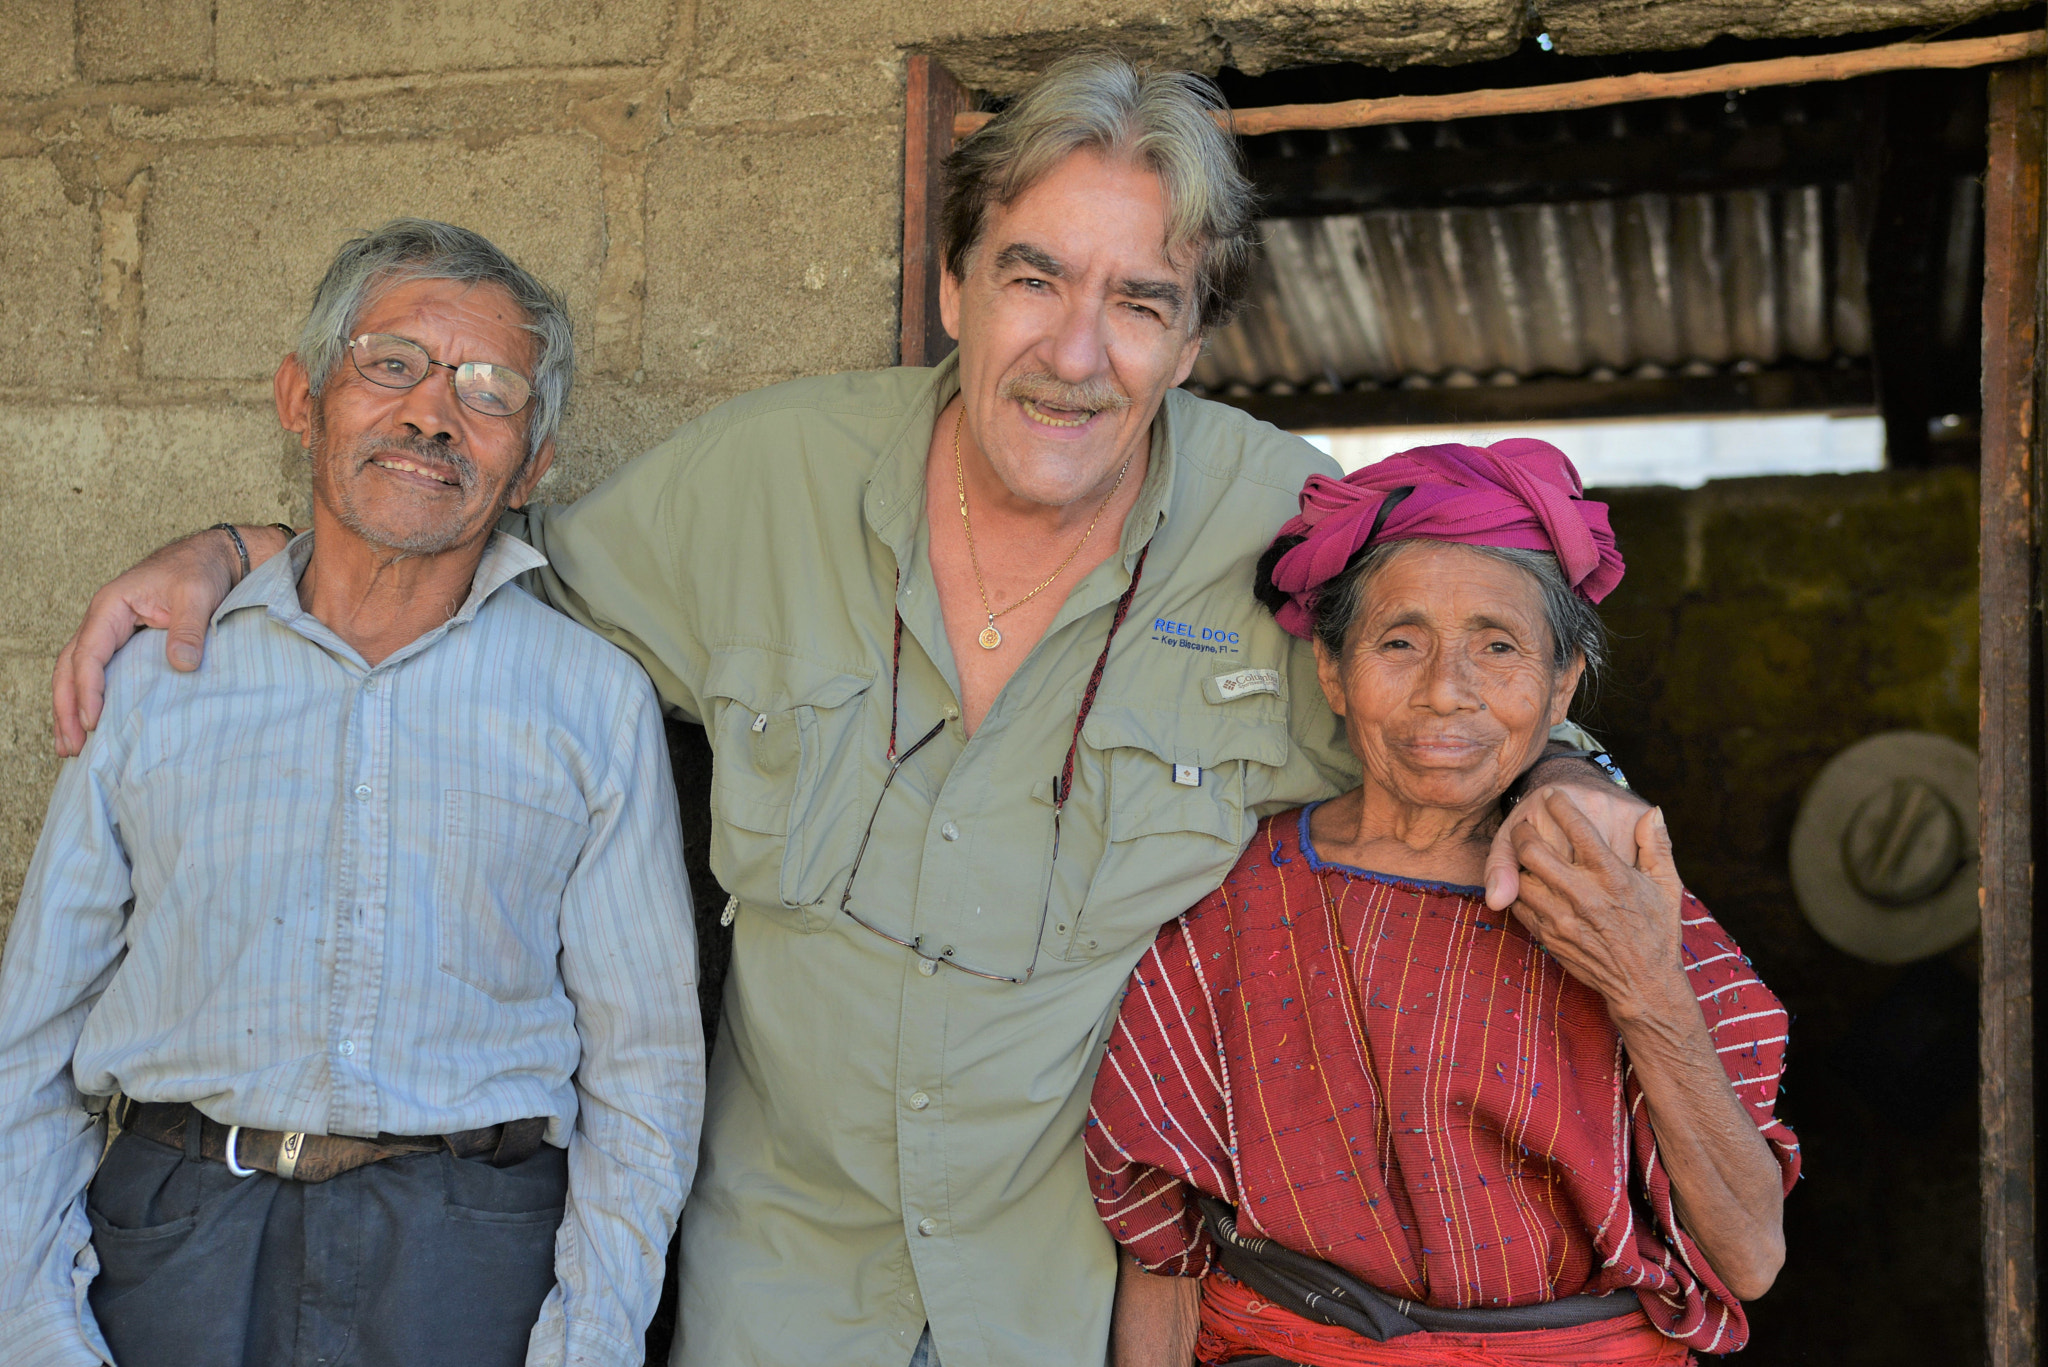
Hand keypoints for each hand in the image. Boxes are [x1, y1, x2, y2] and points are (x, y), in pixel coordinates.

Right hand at [52, 530, 245, 755]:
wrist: (212, 556)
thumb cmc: (200, 570)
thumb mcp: (197, 595)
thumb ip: (188, 629)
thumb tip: (182, 666)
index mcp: (111, 606)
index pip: (89, 653)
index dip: (88, 689)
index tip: (93, 721)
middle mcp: (102, 619)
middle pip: (70, 667)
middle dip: (66, 707)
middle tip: (69, 746)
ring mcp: (110, 630)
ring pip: (76, 672)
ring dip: (69, 707)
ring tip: (68, 746)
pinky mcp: (123, 641)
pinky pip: (95, 671)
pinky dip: (88, 697)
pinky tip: (90, 724)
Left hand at [1507, 799, 1685, 1016]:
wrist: (1643, 986)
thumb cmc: (1657, 931)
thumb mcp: (1668, 887)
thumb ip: (1657, 846)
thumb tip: (1652, 811)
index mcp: (1612, 877)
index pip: (1578, 829)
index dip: (1559, 805)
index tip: (1551, 794)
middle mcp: (1583, 896)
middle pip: (1533, 851)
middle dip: (1522, 830)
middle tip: (1523, 823)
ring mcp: (1562, 919)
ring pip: (1519, 879)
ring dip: (1515, 861)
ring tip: (1519, 851)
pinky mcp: (1549, 938)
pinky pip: (1519, 907)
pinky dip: (1516, 891)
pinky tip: (1523, 882)